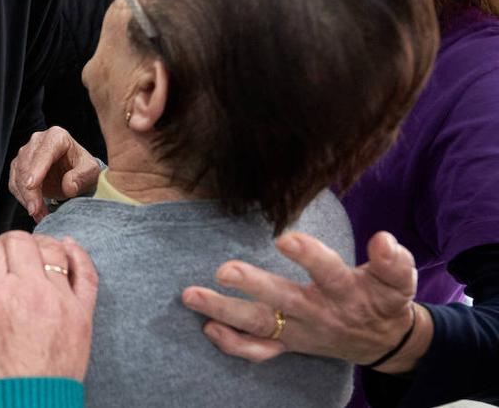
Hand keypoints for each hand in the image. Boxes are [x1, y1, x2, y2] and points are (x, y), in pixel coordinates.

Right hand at [0, 232, 97, 385]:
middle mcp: (25, 292)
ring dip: (39, 247)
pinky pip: (86, 272)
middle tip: (5, 262)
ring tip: (32, 259)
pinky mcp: (81, 315)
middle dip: (7, 247)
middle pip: (18, 241)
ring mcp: (57, 301)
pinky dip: (78, 254)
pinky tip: (68, 248)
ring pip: (52, 249)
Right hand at [9, 127, 101, 222]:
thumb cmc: (83, 168)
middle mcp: (38, 141)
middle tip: (37, 210)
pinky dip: (22, 198)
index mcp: (57, 136)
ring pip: (18, 175)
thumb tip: (68, 186)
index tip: (31, 185)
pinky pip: (14, 183)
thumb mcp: (91, 172)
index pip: (44, 152)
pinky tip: (34, 210)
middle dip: (30, 191)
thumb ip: (82, 177)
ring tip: (39, 214)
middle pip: (27, 165)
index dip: (36, 169)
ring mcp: (25, 153)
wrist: (74, 172)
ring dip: (26, 197)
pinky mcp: (18, 166)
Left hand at [181, 230, 429, 372]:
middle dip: (253, 286)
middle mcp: (319, 313)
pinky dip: (234, 344)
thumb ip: (392, 261)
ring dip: (224, 311)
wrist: (385, 341)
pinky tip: (208, 328)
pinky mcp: (289, 345)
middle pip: (284, 300)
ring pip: (261, 324)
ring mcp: (300, 332)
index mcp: (346, 292)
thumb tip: (383, 239)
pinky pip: (260, 350)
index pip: (329, 272)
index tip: (285, 238)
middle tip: (223, 270)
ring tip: (190, 295)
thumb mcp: (398, 280)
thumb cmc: (384, 298)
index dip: (309, 256)